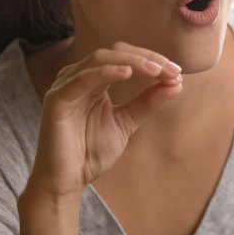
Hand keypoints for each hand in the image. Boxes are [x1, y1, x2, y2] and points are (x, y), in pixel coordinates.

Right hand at [24, 41, 182, 204]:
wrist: (67, 181)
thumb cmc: (91, 152)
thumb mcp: (127, 122)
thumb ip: (147, 102)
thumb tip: (176, 83)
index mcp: (95, 79)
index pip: (125, 57)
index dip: (152, 60)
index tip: (177, 72)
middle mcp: (79, 77)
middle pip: (115, 52)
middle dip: (147, 58)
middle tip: (171, 70)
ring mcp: (66, 86)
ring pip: (101, 59)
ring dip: (132, 62)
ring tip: (156, 70)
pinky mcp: (56, 100)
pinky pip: (82, 79)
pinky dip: (106, 72)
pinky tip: (127, 73)